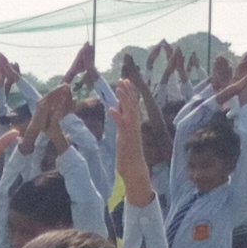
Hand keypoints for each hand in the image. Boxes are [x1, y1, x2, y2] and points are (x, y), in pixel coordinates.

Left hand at [111, 77, 152, 206]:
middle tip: (123, 79)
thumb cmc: (128, 153)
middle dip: (128, 92)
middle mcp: (134, 125)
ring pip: (129, 111)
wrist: (134, 168)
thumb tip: (118, 110)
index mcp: (133, 123)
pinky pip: (122, 125)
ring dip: (124, 99)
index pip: (132, 104)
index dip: (129, 92)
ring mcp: (132, 131)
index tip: (125, 81)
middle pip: (132, 104)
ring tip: (119, 88)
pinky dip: (117, 116)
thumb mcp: (124, 134)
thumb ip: (122, 122)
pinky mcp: (127, 138)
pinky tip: (111, 109)